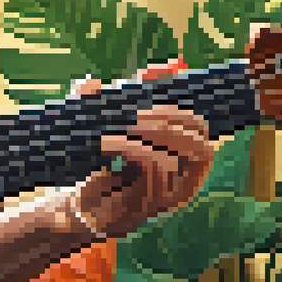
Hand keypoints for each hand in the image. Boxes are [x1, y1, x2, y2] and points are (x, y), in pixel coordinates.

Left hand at [66, 58, 214, 239]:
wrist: (79, 207)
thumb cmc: (98, 167)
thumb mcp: (108, 126)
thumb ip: (116, 100)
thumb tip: (127, 74)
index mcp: (180, 161)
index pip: (201, 130)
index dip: (182, 108)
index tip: (153, 96)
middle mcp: (183, 181)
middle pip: (203, 145)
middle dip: (173, 122)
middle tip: (139, 116)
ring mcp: (170, 196)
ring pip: (180, 156)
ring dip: (151, 134)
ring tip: (123, 129)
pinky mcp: (150, 205)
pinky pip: (156, 167)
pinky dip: (132, 148)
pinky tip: (107, 143)